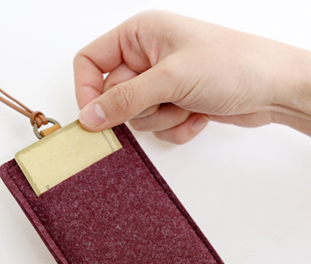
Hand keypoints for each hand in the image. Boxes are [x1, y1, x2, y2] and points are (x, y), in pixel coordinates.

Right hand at [74, 10, 310, 142]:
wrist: (275, 88)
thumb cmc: (232, 65)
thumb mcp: (171, 78)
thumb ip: (124, 98)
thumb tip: (88, 116)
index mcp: (140, 36)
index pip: (90, 62)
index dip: (87, 90)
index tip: (94, 116)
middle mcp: (147, 58)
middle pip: (115, 96)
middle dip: (142, 107)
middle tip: (168, 99)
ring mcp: (161, 84)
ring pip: (137, 117)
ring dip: (164, 118)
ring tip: (190, 102)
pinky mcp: (175, 105)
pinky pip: (158, 128)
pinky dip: (177, 127)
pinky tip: (199, 114)